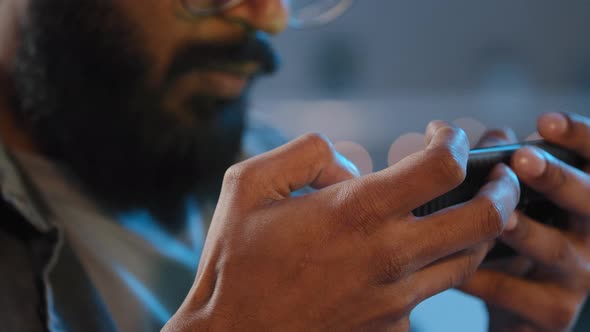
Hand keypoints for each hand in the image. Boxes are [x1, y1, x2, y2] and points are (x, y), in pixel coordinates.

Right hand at [163, 122, 519, 330]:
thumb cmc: (235, 259)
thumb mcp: (248, 184)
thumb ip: (304, 154)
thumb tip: (350, 167)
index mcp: (355, 212)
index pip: (440, 167)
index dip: (452, 140)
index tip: (441, 133)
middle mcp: (387, 256)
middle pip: (483, 219)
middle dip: (502, 189)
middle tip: (498, 174)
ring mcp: (396, 298)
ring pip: (470, 260)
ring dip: (482, 229)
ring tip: (472, 209)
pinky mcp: (393, 327)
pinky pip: (432, 291)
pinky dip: (438, 266)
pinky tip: (419, 254)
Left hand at [461, 113, 589, 331]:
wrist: (515, 305)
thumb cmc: (513, 238)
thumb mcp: (510, 200)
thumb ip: (496, 164)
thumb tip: (457, 133)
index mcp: (582, 197)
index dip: (578, 137)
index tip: (545, 121)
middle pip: (587, 201)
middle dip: (556, 178)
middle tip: (523, 160)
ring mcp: (577, 275)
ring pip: (554, 250)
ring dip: (525, 230)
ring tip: (498, 217)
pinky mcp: (553, 311)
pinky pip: (515, 292)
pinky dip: (484, 278)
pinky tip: (454, 265)